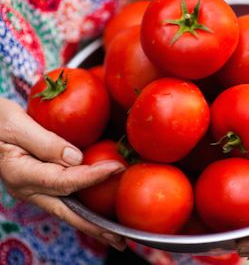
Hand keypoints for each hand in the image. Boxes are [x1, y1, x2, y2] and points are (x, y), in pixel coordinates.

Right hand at [0, 97, 126, 250]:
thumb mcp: (14, 122)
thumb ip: (44, 141)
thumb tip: (77, 159)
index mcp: (20, 173)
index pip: (64, 180)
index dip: (92, 176)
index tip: (117, 168)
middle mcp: (29, 189)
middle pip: (67, 212)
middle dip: (95, 226)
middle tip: (120, 239)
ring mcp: (35, 190)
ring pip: (68, 211)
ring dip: (92, 224)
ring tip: (116, 235)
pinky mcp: (41, 185)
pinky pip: (66, 199)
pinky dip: (84, 209)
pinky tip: (100, 213)